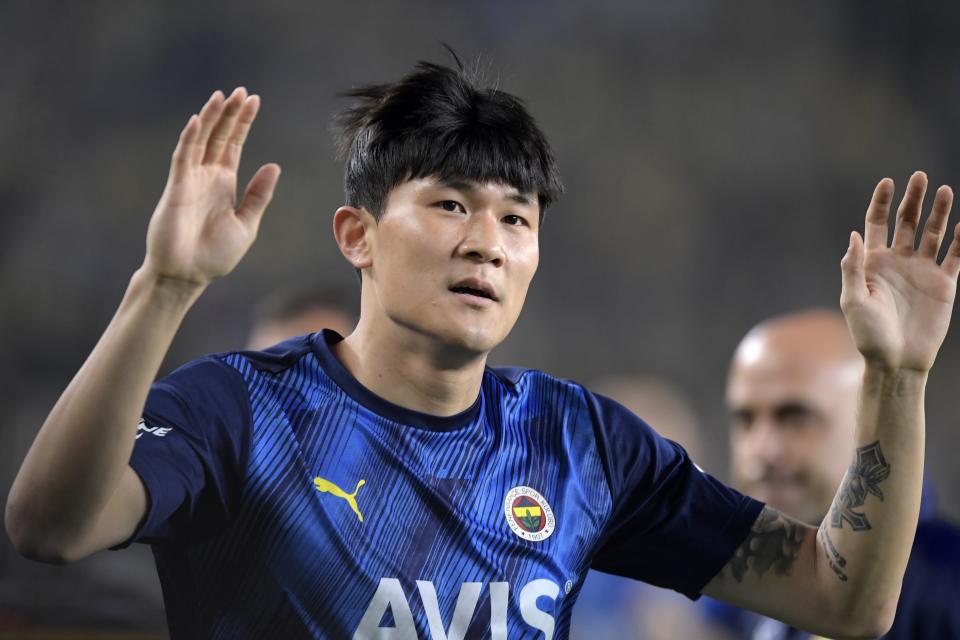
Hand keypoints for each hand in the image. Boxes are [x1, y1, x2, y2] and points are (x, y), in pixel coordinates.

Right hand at [142, 87, 280, 287]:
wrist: (188, 275)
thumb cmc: (215, 255)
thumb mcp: (246, 224)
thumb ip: (258, 195)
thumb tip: (274, 165)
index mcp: (225, 184)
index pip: (234, 145)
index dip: (243, 123)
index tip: (254, 101)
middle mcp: (207, 177)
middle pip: (219, 137)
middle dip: (230, 114)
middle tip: (242, 91)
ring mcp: (191, 180)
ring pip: (201, 140)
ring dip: (212, 118)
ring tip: (223, 95)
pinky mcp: (176, 188)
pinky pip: (183, 158)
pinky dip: (190, 138)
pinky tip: (200, 120)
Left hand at [841, 171, 959, 370]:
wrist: (896, 361)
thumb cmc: (868, 334)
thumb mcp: (853, 300)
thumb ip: (853, 268)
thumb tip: (854, 235)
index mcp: (873, 262)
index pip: (877, 224)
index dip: (881, 202)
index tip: (888, 182)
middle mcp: (898, 262)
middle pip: (907, 222)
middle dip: (913, 200)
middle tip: (919, 177)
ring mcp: (922, 271)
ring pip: (933, 234)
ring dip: (939, 212)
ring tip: (944, 190)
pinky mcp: (944, 285)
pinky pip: (956, 257)